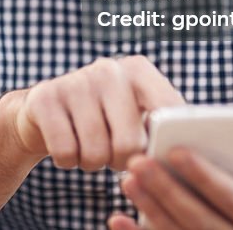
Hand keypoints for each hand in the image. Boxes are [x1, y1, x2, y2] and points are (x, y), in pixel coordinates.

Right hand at [0, 56, 184, 171]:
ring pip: (95, 153)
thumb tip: (188, 151)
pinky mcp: (44, 98)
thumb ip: (161, 126)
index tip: (154, 156)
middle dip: (122, 162)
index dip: (163, 146)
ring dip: (92, 163)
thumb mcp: (134, 115)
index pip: (167, 114)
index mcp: (139, 70)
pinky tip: (67, 146)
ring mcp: (75, 81)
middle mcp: (109, 69)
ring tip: (89, 147)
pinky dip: (67, 162)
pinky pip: (66, 153)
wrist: (45, 113)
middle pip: (130, 144)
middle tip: (114, 156)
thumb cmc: (103, 121)